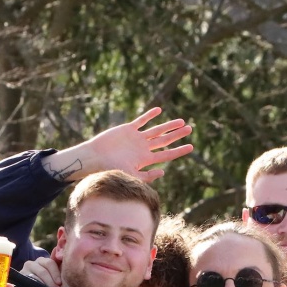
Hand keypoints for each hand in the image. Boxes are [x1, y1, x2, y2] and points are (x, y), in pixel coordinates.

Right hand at [21, 256, 62, 286]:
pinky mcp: (20, 278)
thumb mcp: (55, 277)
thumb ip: (60, 269)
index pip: (50, 263)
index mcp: (43, 261)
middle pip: (43, 271)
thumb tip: (64, 260)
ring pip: (35, 277)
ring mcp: (25, 270)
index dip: (56, 273)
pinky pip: (28, 282)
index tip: (60, 283)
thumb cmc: (51, 285)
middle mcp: (33, 263)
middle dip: (51, 282)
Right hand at [47, 108, 193, 182]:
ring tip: (181, 121)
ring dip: (168, 126)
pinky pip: (141, 121)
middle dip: (177, 135)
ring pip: (156, 130)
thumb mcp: (130, 175)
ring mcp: (136, 138)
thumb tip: (163, 171)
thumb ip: (146, 175)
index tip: (191, 147)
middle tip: (190, 129)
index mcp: (145, 159)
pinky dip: (149, 115)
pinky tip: (159, 110)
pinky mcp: (128, 129)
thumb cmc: (110, 169)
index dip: (179, 150)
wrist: (95, 158)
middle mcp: (143, 148)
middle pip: (164, 140)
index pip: (166, 154)